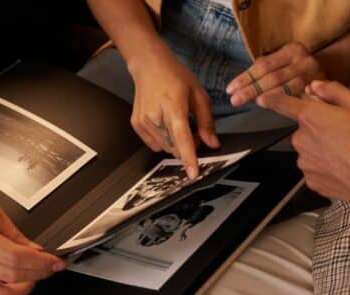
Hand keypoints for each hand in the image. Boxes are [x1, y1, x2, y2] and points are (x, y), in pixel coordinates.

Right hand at [0, 149, 65, 294]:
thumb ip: (13, 231)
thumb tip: (33, 248)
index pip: (17, 259)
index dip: (42, 263)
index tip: (55, 262)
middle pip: (10, 278)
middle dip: (37, 276)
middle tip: (48, 269)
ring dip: (18, 291)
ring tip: (30, 278)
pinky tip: (8, 285)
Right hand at [129, 53, 219, 178]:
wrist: (149, 66)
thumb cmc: (175, 76)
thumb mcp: (199, 95)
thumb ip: (206, 122)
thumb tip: (212, 144)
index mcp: (173, 107)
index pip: (182, 138)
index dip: (189, 157)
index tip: (193, 174)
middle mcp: (155, 116)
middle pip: (175, 147)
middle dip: (188, 147)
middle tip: (195, 131)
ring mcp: (143, 122)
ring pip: (165, 148)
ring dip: (176, 144)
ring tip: (179, 124)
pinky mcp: (136, 125)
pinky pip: (155, 145)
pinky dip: (164, 141)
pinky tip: (166, 124)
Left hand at [226, 42, 325, 105]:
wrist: (334, 68)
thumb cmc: (300, 68)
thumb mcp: (285, 61)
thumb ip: (268, 69)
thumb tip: (240, 85)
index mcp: (291, 50)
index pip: (263, 65)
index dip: (245, 78)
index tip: (230, 89)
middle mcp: (303, 61)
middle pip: (272, 77)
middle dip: (251, 90)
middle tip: (235, 100)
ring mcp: (313, 76)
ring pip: (286, 89)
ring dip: (267, 98)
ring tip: (252, 104)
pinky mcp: (320, 90)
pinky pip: (298, 98)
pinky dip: (284, 104)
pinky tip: (273, 108)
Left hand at [257, 81, 349, 233]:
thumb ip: (333, 91)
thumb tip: (315, 87)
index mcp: (311, 117)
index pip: (283, 104)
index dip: (272, 99)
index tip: (262, 98)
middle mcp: (302, 140)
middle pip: (304, 128)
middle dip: (319, 127)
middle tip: (346, 131)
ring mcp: (305, 163)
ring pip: (309, 149)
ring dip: (322, 147)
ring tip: (349, 152)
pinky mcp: (311, 182)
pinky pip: (315, 168)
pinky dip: (326, 166)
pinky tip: (346, 167)